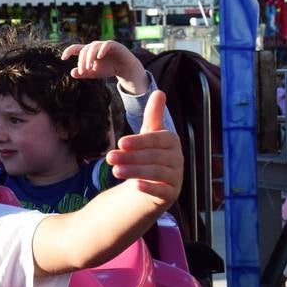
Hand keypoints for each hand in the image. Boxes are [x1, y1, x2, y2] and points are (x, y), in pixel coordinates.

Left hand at [61, 40, 148, 94]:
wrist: (124, 68)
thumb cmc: (108, 69)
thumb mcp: (94, 73)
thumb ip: (83, 73)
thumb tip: (72, 73)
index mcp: (88, 52)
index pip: (76, 48)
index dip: (68, 51)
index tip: (63, 58)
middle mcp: (95, 46)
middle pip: (84, 50)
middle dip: (82, 61)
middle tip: (82, 71)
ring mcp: (104, 45)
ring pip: (93, 47)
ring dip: (89, 57)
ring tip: (89, 68)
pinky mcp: (114, 45)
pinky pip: (106, 44)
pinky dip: (102, 50)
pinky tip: (99, 57)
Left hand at [104, 91, 181, 206]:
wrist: (149, 185)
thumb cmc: (147, 156)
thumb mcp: (148, 135)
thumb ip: (153, 116)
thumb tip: (159, 91)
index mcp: (172, 142)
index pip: (158, 139)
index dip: (140, 141)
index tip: (120, 142)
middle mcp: (177, 159)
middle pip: (154, 157)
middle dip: (131, 157)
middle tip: (109, 157)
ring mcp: (176, 177)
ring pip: (156, 173)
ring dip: (135, 171)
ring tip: (114, 171)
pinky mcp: (171, 194)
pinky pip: (162, 191)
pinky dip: (149, 188)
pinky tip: (136, 186)